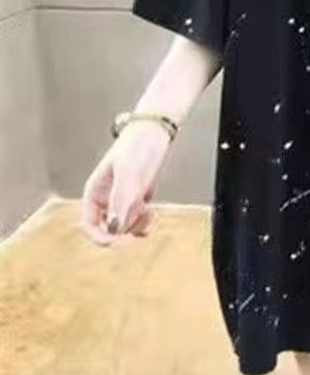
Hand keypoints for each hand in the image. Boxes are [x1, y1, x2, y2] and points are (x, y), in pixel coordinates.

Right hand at [80, 121, 170, 244]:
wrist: (155, 132)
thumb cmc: (137, 146)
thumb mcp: (127, 170)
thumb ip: (120, 198)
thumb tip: (114, 226)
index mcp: (95, 193)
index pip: (89, 224)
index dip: (100, 237)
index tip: (117, 242)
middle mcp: (107, 199)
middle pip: (108, 230)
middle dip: (122, 235)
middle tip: (137, 237)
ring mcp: (123, 200)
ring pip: (125, 227)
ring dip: (137, 228)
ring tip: (151, 215)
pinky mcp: (139, 199)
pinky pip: (139, 220)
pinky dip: (146, 222)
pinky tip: (154, 214)